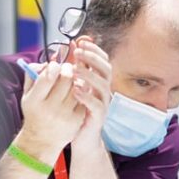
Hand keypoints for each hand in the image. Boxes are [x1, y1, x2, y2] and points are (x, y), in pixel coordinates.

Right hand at [17, 61, 85, 162]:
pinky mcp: (77, 119)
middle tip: (69, 68)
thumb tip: (50, 58)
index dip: (55, 66)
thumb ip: (34, 74)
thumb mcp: (28, 94)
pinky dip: (83, 91)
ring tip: (73, 79)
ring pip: (78, 87)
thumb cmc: (35, 112)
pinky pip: (84, 97)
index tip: (56, 65)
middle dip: (69, 69)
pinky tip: (79, 91)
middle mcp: (50, 108)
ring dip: (77, 79)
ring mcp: (65, 114)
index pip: (48, 76)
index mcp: (35, 100)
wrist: (43, 139)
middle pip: (66, 79)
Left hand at [70, 38, 112, 152]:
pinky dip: (86, 96)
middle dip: (93, 59)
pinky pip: (96, 104)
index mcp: (99, 81)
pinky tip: (75, 90)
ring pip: (103, 85)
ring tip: (74, 70)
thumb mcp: (76, 85)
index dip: (95, 50)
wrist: (83, 136)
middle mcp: (104, 90)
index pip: (103, 61)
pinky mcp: (99, 116)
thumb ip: (76, 67)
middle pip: (107, 69)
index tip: (82, 41)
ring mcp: (103, 103)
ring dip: (89, 75)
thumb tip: (72, 44)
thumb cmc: (77, 110)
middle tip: (78, 53)